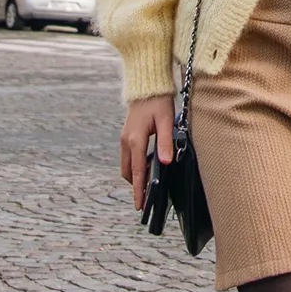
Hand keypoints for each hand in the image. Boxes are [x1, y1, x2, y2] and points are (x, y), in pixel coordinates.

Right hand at [120, 95, 175, 210]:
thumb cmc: (158, 101)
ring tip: (148, 185)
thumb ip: (165, 142)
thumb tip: (165, 162)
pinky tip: (147, 166)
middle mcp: (126, 141)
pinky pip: (128, 157)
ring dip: (135, 176)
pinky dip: (134, 166)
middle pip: (128, 172)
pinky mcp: (126, 135)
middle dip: (136, 186)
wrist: (146, 85)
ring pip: (126, 165)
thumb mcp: (166, 120)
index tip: (140, 205)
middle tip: (146, 199)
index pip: (138, 171)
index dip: (139, 189)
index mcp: (136, 140)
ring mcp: (124, 138)